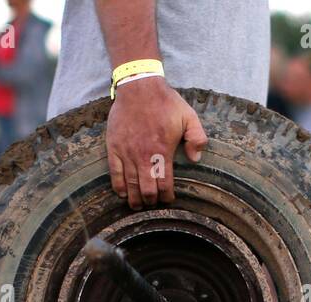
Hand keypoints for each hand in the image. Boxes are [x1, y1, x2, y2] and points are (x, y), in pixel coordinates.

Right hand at [106, 78, 207, 208]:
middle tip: (154, 203)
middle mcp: (143, 156)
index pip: (165, 184)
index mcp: (162, 151)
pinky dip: (119, 187)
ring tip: (139, 205)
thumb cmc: (165, 102)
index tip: (169, 199)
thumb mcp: (189, 116)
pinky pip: (115, 174)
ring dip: (135, 199)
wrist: (139, 86)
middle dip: (151, 201)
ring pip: (130, 185)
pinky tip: (123, 194)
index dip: (167, 196)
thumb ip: (197, 138)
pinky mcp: (114, 148)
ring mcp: (127, 153)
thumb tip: (196, 158)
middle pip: (147, 190)